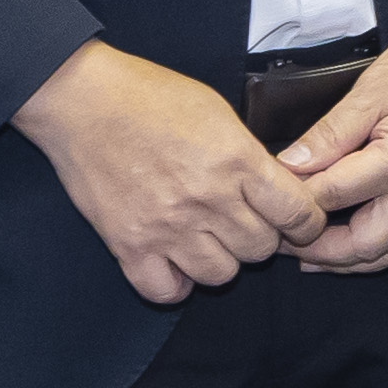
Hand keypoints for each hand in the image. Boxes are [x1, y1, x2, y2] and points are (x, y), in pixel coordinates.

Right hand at [11, 38, 325, 302]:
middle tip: (240, 219)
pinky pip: (166, 291)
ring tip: (205, 237)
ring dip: (220, 260)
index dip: (306, 222)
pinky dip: (174, 282)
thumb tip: (278, 188)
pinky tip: (173, 260)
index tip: (297, 220)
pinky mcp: (128, 245)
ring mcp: (167, 227)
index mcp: (236, 160)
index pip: (298, 213)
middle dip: (259, 236)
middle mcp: (207, 198)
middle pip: (262, 249)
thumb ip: (249, 155)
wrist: (81, 100)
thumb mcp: (217, 111)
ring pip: (221, 275)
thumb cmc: (150, 95)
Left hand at [276, 14, 387, 269]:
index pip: (335, 195)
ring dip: (355, 262)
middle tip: (287, 243)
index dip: (297, 200)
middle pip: (365, 244)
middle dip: (320, 252)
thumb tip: (290, 164)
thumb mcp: (375, 86)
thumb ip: (332, 132)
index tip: (270, 200)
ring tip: (320, 257)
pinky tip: (371, 244)